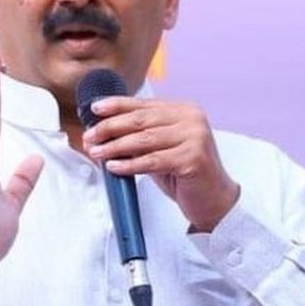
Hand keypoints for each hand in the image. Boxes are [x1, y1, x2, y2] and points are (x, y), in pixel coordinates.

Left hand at [82, 98, 239, 231]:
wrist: (214, 200)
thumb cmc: (185, 175)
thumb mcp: (160, 149)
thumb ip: (139, 137)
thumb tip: (103, 132)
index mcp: (184, 111)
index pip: (143, 105)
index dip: (117, 106)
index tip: (95, 110)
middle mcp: (192, 119)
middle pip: (141, 120)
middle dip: (110, 128)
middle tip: (90, 137)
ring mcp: (195, 138)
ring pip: (144, 140)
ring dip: (115, 147)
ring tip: (96, 152)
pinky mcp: (193, 159)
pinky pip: (153, 161)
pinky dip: (130, 164)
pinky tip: (114, 166)